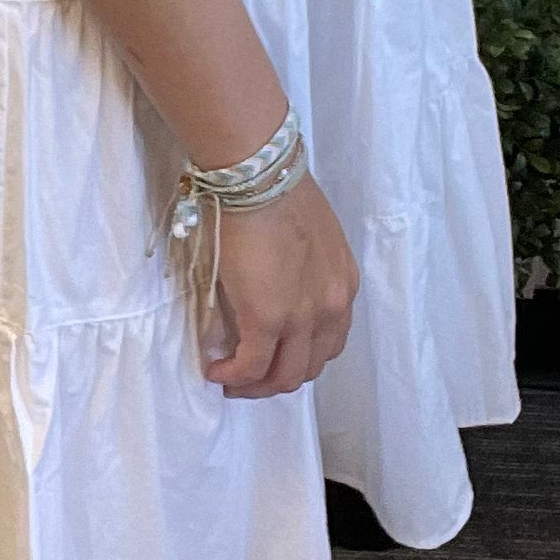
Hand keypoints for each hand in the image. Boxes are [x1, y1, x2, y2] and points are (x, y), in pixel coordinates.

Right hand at [192, 173, 358, 398]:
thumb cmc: (274, 190)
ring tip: (230, 378)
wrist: (259, 174)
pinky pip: (252, 366)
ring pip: (284, 376)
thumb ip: (301, 267)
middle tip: (248, 375)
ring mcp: (302, 317)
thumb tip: (274, 281)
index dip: (300, 356)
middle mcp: (331, 307)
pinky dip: (234, 375)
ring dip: (256, 385)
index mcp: (342, 284)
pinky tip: (217, 370)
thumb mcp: (308, 235)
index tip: (273, 354)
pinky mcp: (268, 320)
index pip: (330, 341)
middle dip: (277, 379)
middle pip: (309, 366)